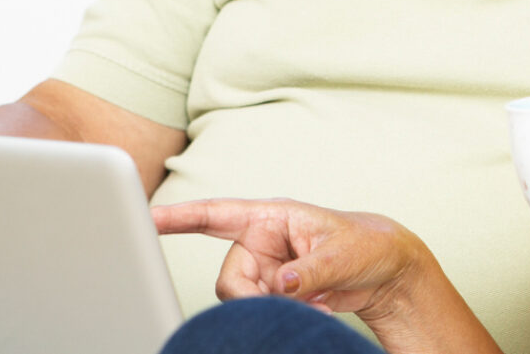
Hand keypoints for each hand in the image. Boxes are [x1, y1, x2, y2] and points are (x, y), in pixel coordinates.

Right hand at [153, 198, 426, 320]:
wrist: (383, 269)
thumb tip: (281, 284)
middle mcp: (259, 242)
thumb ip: (309, 270)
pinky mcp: (271, 292)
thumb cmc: (365, 245)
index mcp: (271, 217)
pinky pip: (260, 311)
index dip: (179, 217)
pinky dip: (283, 316)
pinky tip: (313, 307)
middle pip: (229, 279)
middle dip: (255, 298)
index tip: (147, 218)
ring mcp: (263, 269)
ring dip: (273, 309)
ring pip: (242, 301)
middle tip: (295, 300)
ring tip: (314, 301)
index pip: (216, 215)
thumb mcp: (341, 255)